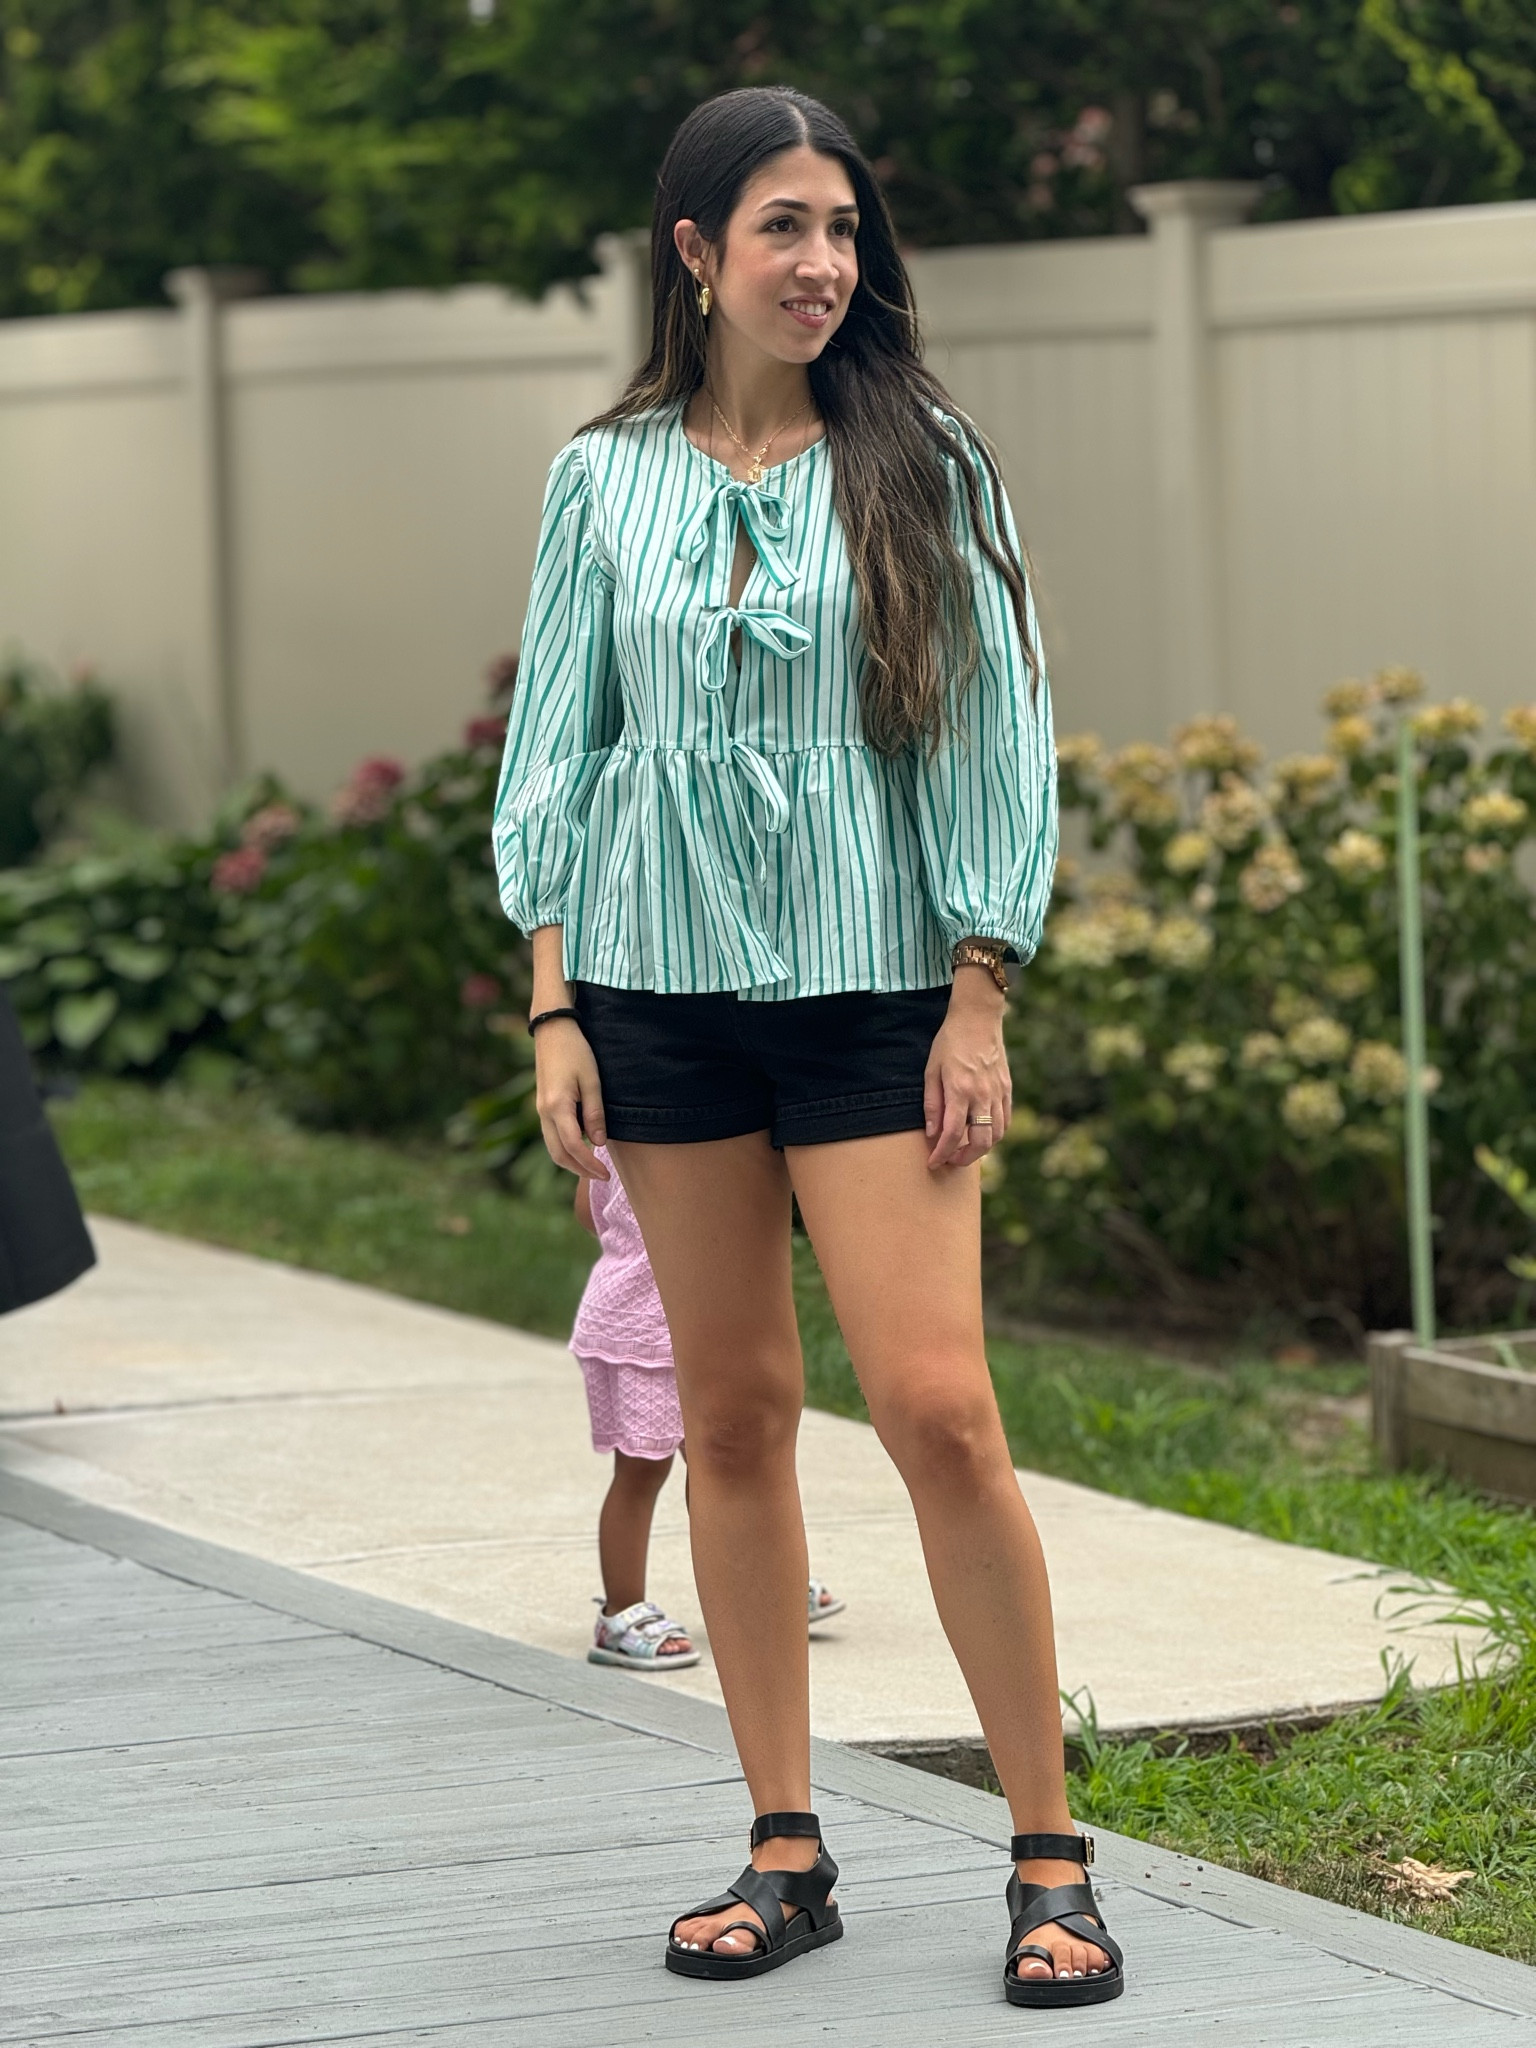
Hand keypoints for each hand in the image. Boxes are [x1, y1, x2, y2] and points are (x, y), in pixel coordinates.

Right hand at [534, 1018, 609, 1178]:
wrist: (552, 1030)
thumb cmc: (576, 1051)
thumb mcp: (592, 1080)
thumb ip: (595, 1113)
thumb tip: (598, 1143)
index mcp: (557, 1106)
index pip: (573, 1146)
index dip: (589, 1164)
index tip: (606, 1173)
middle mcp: (544, 1113)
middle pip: (558, 1154)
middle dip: (579, 1169)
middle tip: (602, 1175)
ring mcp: (540, 1110)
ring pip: (552, 1147)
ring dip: (571, 1161)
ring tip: (594, 1165)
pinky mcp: (542, 1107)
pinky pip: (552, 1136)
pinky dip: (566, 1147)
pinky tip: (584, 1145)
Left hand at [923, 970, 1011, 1170]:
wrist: (977, 1019)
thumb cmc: (949, 1042)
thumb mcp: (931, 1071)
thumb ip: (932, 1104)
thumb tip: (932, 1134)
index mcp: (960, 1091)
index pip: (952, 1135)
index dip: (942, 1154)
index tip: (933, 1163)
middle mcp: (982, 1096)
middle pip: (980, 1142)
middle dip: (963, 1159)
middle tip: (950, 1161)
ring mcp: (998, 1093)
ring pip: (996, 1135)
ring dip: (981, 1149)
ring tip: (965, 1150)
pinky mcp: (1007, 1089)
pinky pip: (1005, 1120)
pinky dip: (995, 1134)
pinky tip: (982, 1134)